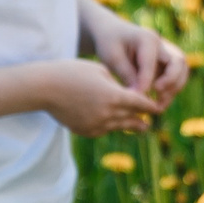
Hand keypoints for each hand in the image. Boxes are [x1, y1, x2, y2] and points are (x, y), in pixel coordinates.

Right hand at [40, 58, 165, 134]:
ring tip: (141, 126)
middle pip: (134, 119)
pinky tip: (114, 123)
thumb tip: (130, 94)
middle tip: (153, 119)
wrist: (44, 88)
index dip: (151, 106)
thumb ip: (118, 84)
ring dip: (129, 124)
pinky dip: (110, 126)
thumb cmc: (73, 72)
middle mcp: (108, 114)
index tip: (159, 107)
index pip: (141, 104)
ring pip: (120, 127)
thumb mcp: (101, 71)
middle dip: (143, 118)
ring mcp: (96, 125)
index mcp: (115, 96)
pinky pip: (104, 130)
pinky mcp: (85, 131)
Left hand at [85, 10, 188, 107]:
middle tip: (157, 100)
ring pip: (182, 71)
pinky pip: (176, 76)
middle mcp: (161, 44)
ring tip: (159, 106)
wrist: (111, 32)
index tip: (136, 99)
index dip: (145, 82)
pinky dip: (170, 90)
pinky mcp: (165, 62)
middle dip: (171, 83)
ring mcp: (166, 52)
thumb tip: (138, 96)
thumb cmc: (108, 43)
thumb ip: (126, 74)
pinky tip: (158, 102)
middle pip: (178, 63)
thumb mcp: (112, 57)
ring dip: (174, 89)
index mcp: (147, 38)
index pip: (151, 63)